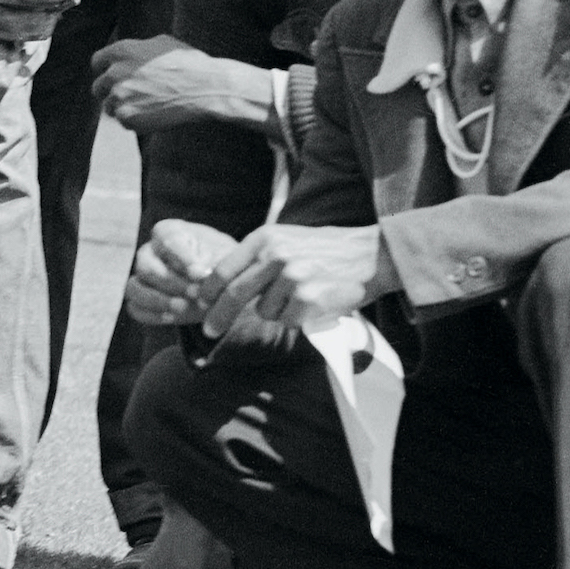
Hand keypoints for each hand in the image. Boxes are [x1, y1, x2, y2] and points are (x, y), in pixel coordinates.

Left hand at [94, 35, 276, 133]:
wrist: (205, 88)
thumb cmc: (189, 64)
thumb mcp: (161, 43)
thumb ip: (137, 49)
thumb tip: (127, 55)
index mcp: (122, 51)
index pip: (97, 62)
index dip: (104, 70)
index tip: (110, 78)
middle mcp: (115, 72)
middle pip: (98, 87)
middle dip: (111, 92)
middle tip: (129, 96)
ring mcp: (120, 96)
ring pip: (109, 107)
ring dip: (123, 108)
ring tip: (147, 106)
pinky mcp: (128, 118)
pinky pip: (123, 122)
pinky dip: (135, 121)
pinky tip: (154, 115)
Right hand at [125, 218, 240, 331]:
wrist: (222, 286)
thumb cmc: (222, 265)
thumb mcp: (224, 258)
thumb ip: (212, 265)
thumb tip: (199, 275)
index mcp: (169, 232)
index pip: (166, 242)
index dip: (182, 259)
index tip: (201, 274)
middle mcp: (149, 252)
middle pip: (146, 267)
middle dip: (171, 283)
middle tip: (196, 294)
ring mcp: (142, 277)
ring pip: (134, 288)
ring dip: (157, 300)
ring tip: (182, 308)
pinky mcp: (142, 300)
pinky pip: (135, 309)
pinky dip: (151, 315)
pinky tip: (172, 318)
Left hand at [204, 222, 384, 335]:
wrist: (369, 256)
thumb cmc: (324, 250)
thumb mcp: (284, 240)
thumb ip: (256, 259)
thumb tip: (220, 284)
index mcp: (264, 238)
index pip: (224, 269)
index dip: (208, 291)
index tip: (200, 304)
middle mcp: (274, 255)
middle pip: (234, 294)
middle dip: (218, 316)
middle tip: (209, 330)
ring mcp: (291, 277)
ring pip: (264, 311)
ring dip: (277, 312)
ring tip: (301, 295)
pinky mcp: (308, 299)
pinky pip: (288, 321)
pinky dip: (297, 319)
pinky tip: (313, 304)